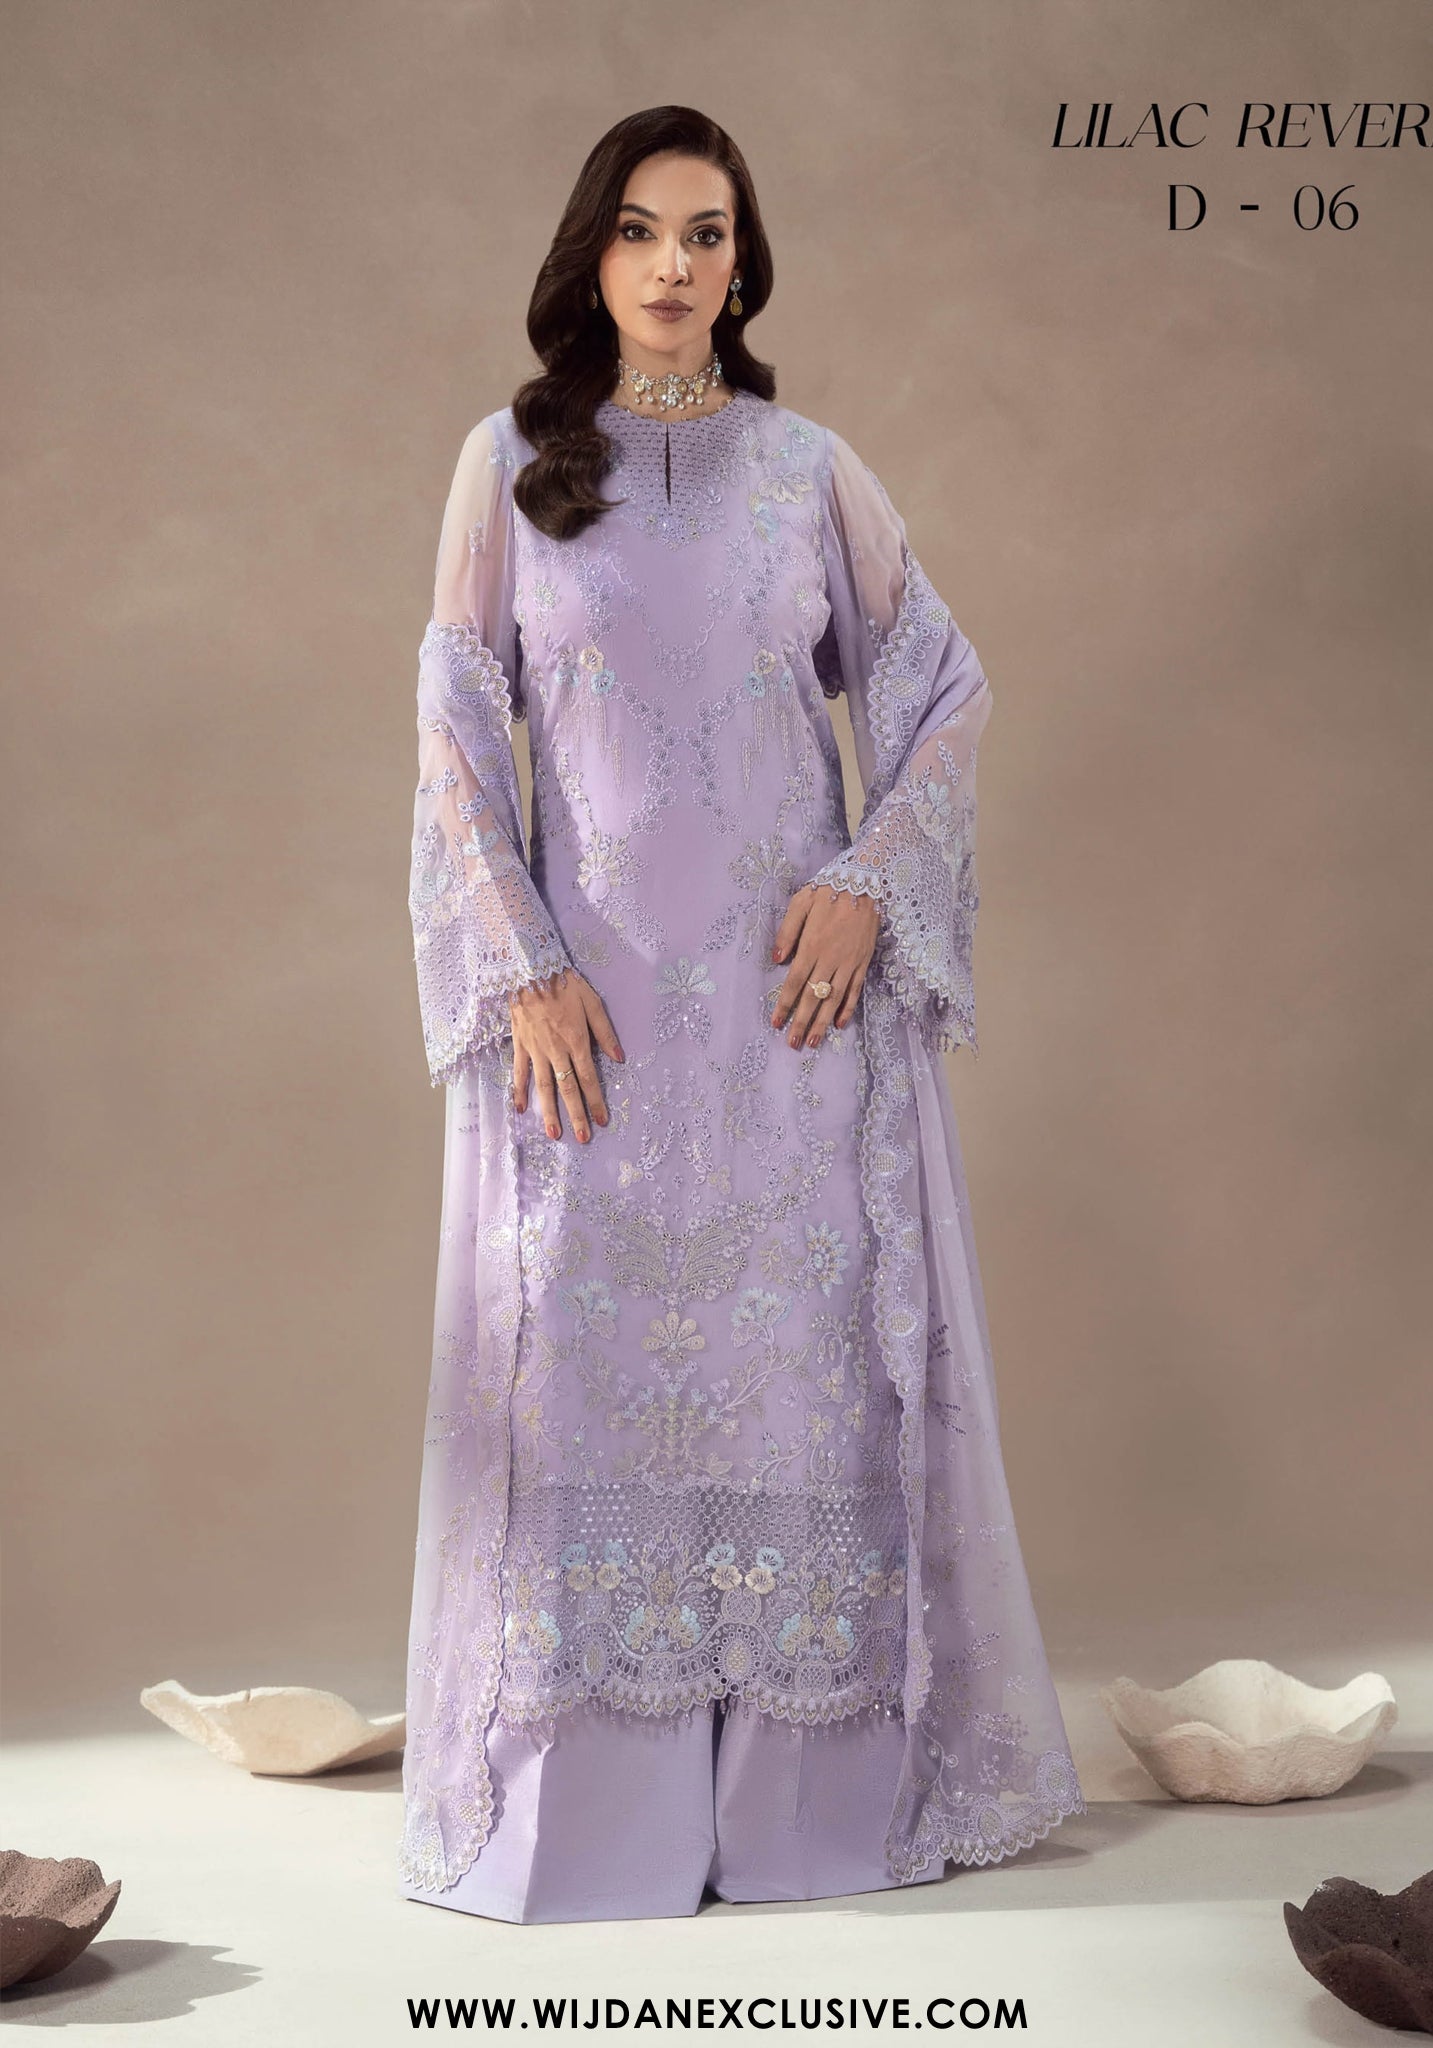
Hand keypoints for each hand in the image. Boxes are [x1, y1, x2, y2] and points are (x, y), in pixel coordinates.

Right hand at [511, 968, 623, 1141]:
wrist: (530, 969)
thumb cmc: (565, 984)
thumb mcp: (592, 1003)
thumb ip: (605, 1032)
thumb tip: (620, 1057)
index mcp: (577, 1041)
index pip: (589, 1079)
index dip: (596, 1101)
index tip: (601, 1121)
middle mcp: (556, 1051)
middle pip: (568, 1089)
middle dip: (576, 1115)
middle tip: (582, 1138)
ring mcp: (536, 1050)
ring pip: (544, 1087)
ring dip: (549, 1112)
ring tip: (554, 1134)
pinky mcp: (520, 1045)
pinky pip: (519, 1072)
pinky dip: (519, 1091)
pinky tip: (521, 1109)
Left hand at [769, 882, 880, 1049]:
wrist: (866, 882)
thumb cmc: (829, 889)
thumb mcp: (800, 903)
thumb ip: (787, 932)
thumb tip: (776, 960)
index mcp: (811, 945)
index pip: (794, 983)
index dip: (784, 1005)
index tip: (775, 1023)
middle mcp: (829, 958)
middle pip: (813, 997)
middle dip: (801, 1022)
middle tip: (792, 1044)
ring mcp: (848, 962)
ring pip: (834, 999)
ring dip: (823, 1022)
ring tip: (813, 1042)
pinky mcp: (863, 962)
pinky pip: (855, 990)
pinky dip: (848, 1008)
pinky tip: (840, 1024)